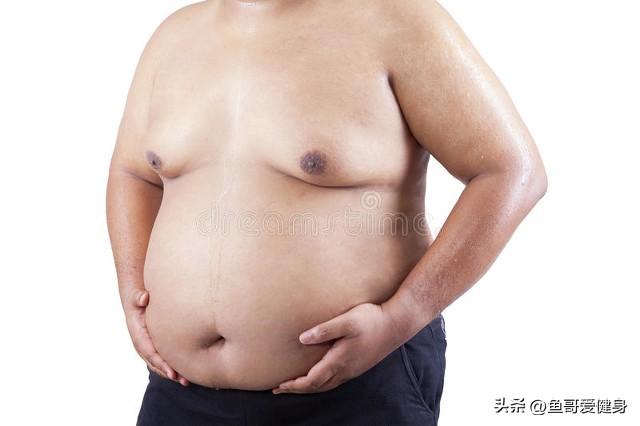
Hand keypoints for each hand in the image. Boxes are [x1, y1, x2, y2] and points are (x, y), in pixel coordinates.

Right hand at [125, 289, 188, 386]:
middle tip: (182, 380)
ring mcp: (148, 347)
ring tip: (185, 381)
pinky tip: (184, 373)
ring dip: (172, 374)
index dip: (160, 363)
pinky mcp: (154, 347)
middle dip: (168, 372)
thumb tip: (143, 298)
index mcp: (138, 335)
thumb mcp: (136, 298)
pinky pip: (162, 360)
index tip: (172, 371)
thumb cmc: (138, 301)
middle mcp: (142, 345)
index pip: (150, 352)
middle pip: (155, 363)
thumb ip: (138, 297)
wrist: (135, 304)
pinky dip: (172, 368)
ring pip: (159, 364)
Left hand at [272, 302, 401, 393]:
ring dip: (309, 388)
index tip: (278, 386)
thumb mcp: (346, 321)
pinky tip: (319, 375)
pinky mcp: (359, 366)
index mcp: (339, 361)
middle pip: (317, 387)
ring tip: (296, 385)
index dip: (293, 386)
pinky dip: (321, 383)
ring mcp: (353, 370)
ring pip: (326, 386)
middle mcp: (345, 370)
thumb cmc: (371, 320)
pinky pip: (335, 380)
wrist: (397, 324)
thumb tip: (302, 339)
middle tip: (279, 389)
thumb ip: (324, 330)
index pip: (311, 381)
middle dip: (297, 390)